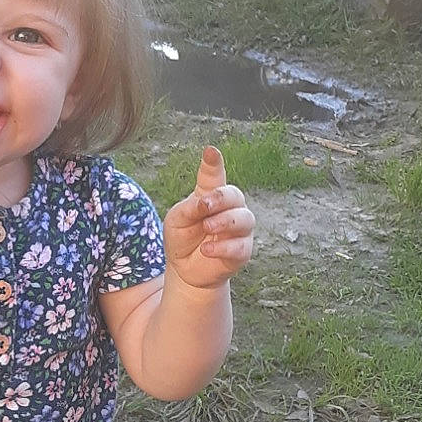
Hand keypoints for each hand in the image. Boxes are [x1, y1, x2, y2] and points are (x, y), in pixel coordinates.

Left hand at [163, 146, 254, 288]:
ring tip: (207, 227)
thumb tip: (204, 201)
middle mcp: (229, 208)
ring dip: (225, 221)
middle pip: (235, 194)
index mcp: (210, 195)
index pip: (214, 175)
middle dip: (221, 198)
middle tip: (205, 205)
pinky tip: (207, 249)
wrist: (185, 270)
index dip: (213, 163)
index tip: (210, 151)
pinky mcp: (242, 251)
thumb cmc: (181, 238)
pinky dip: (224, 247)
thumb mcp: (176, 220)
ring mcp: (239, 229)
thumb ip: (189, 208)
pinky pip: (240, 246)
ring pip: (244, 218)